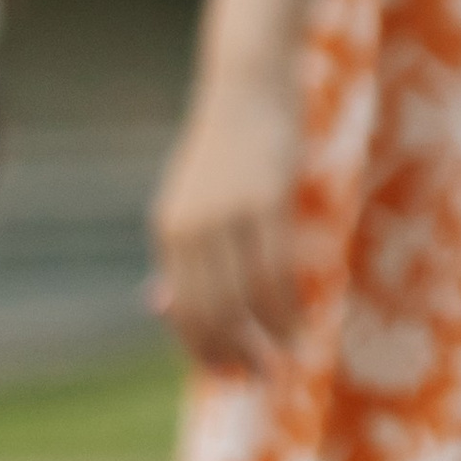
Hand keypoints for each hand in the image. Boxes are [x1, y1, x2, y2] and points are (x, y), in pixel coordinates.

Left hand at [151, 64, 305, 370]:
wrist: (246, 81)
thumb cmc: (225, 143)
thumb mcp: (191, 198)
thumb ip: (182, 250)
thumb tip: (159, 306)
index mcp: (168, 229)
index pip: (180, 308)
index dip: (201, 348)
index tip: (225, 374)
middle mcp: (191, 227)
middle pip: (211, 311)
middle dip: (236, 352)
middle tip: (261, 379)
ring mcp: (229, 213)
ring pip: (247, 297)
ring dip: (268, 337)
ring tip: (288, 357)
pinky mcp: (267, 199)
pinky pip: (276, 269)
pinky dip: (288, 305)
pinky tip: (301, 320)